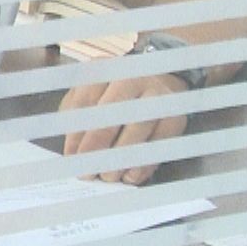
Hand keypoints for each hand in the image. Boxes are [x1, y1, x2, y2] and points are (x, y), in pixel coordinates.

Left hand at [59, 73, 190, 184]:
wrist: (160, 80)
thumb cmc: (114, 92)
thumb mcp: (92, 93)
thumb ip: (78, 115)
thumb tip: (71, 151)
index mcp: (105, 69)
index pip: (85, 102)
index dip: (76, 132)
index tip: (70, 156)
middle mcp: (133, 79)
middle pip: (111, 115)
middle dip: (97, 147)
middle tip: (87, 171)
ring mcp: (158, 97)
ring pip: (137, 131)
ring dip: (120, 159)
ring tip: (107, 176)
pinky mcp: (176, 117)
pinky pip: (159, 145)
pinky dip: (143, 164)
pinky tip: (129, 176)